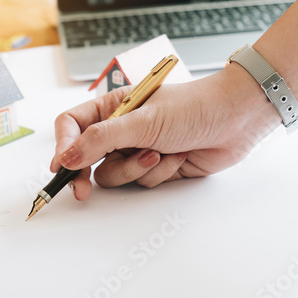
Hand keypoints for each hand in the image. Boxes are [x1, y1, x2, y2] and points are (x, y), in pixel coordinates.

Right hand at [50, 64, 280, 200]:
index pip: (72, 125)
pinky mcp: (154, 168)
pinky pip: (141, 182)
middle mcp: (120, 130)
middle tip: (81, 190)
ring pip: (114, 174)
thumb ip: (100, 139)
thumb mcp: (141, 121)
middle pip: (86, 157)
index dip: (62, 145)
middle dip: (87, 173)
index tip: (61, 166)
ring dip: (135, 169)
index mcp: (111, 108)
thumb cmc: (193, 107)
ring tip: (158, 152)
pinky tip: (176, 156)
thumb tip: (66, 156)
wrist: (235, 120)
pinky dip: (158, 173)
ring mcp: (136, 150)